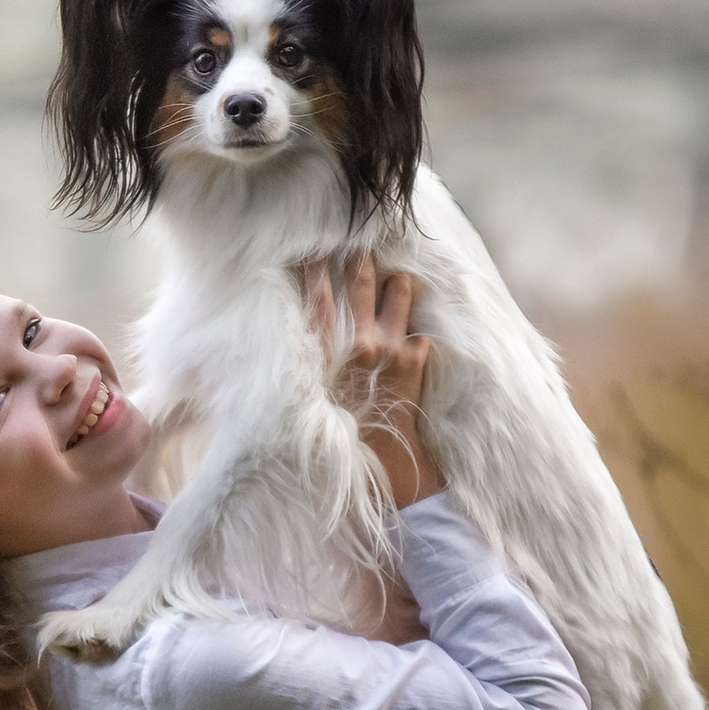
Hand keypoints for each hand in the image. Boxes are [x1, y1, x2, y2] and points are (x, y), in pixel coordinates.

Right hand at [304, 252, 445, 507]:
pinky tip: (419, 335)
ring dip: (399, 285)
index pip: (316, 296)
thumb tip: (285, 356)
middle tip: (362, 243)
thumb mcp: (306, 404)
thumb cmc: (335, 440)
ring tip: (401, 279)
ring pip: (400, 295)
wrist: (381, 467)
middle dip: (361, 259)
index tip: (314, 246)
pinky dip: (420, 334)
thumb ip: (301, 372)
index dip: (315, 267)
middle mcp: (359, 342)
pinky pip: (422, 335)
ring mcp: (391, 348)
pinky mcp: (416, 362)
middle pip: (361, 283)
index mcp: (326, 352)